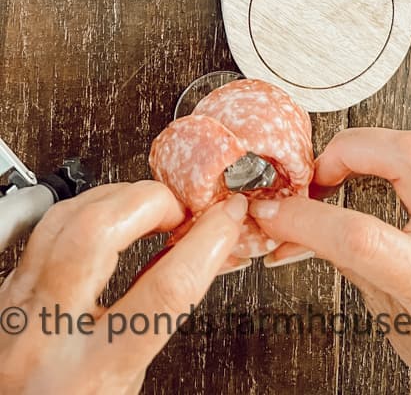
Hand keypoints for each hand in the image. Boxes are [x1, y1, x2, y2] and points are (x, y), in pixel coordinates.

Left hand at [0, 181, 247, 394]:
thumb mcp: (127, 381)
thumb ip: (155, 316)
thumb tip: (194, 248)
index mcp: (90, 376)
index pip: (162, 293)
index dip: (205, 244)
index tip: (225, 219)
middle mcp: (46, 338)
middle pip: (95, 234)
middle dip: (150, 202)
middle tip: (178, 207)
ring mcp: (17, 310)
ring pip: (63, 219)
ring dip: (117, 197)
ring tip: (148, 205)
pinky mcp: (4, 293)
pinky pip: (41, 228)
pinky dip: (82, 208)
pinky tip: (105, 211)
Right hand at [249, 128, 410, 394]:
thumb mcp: (388, 320)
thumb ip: (346, 265)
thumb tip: (297, 230)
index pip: (363, 235)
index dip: (309, 219)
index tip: (277, 216)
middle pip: (406, 156)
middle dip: (347, 151)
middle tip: (312, 176)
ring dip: (362, 149)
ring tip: (328, 176)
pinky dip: (379, 161)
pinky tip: (356, 178)